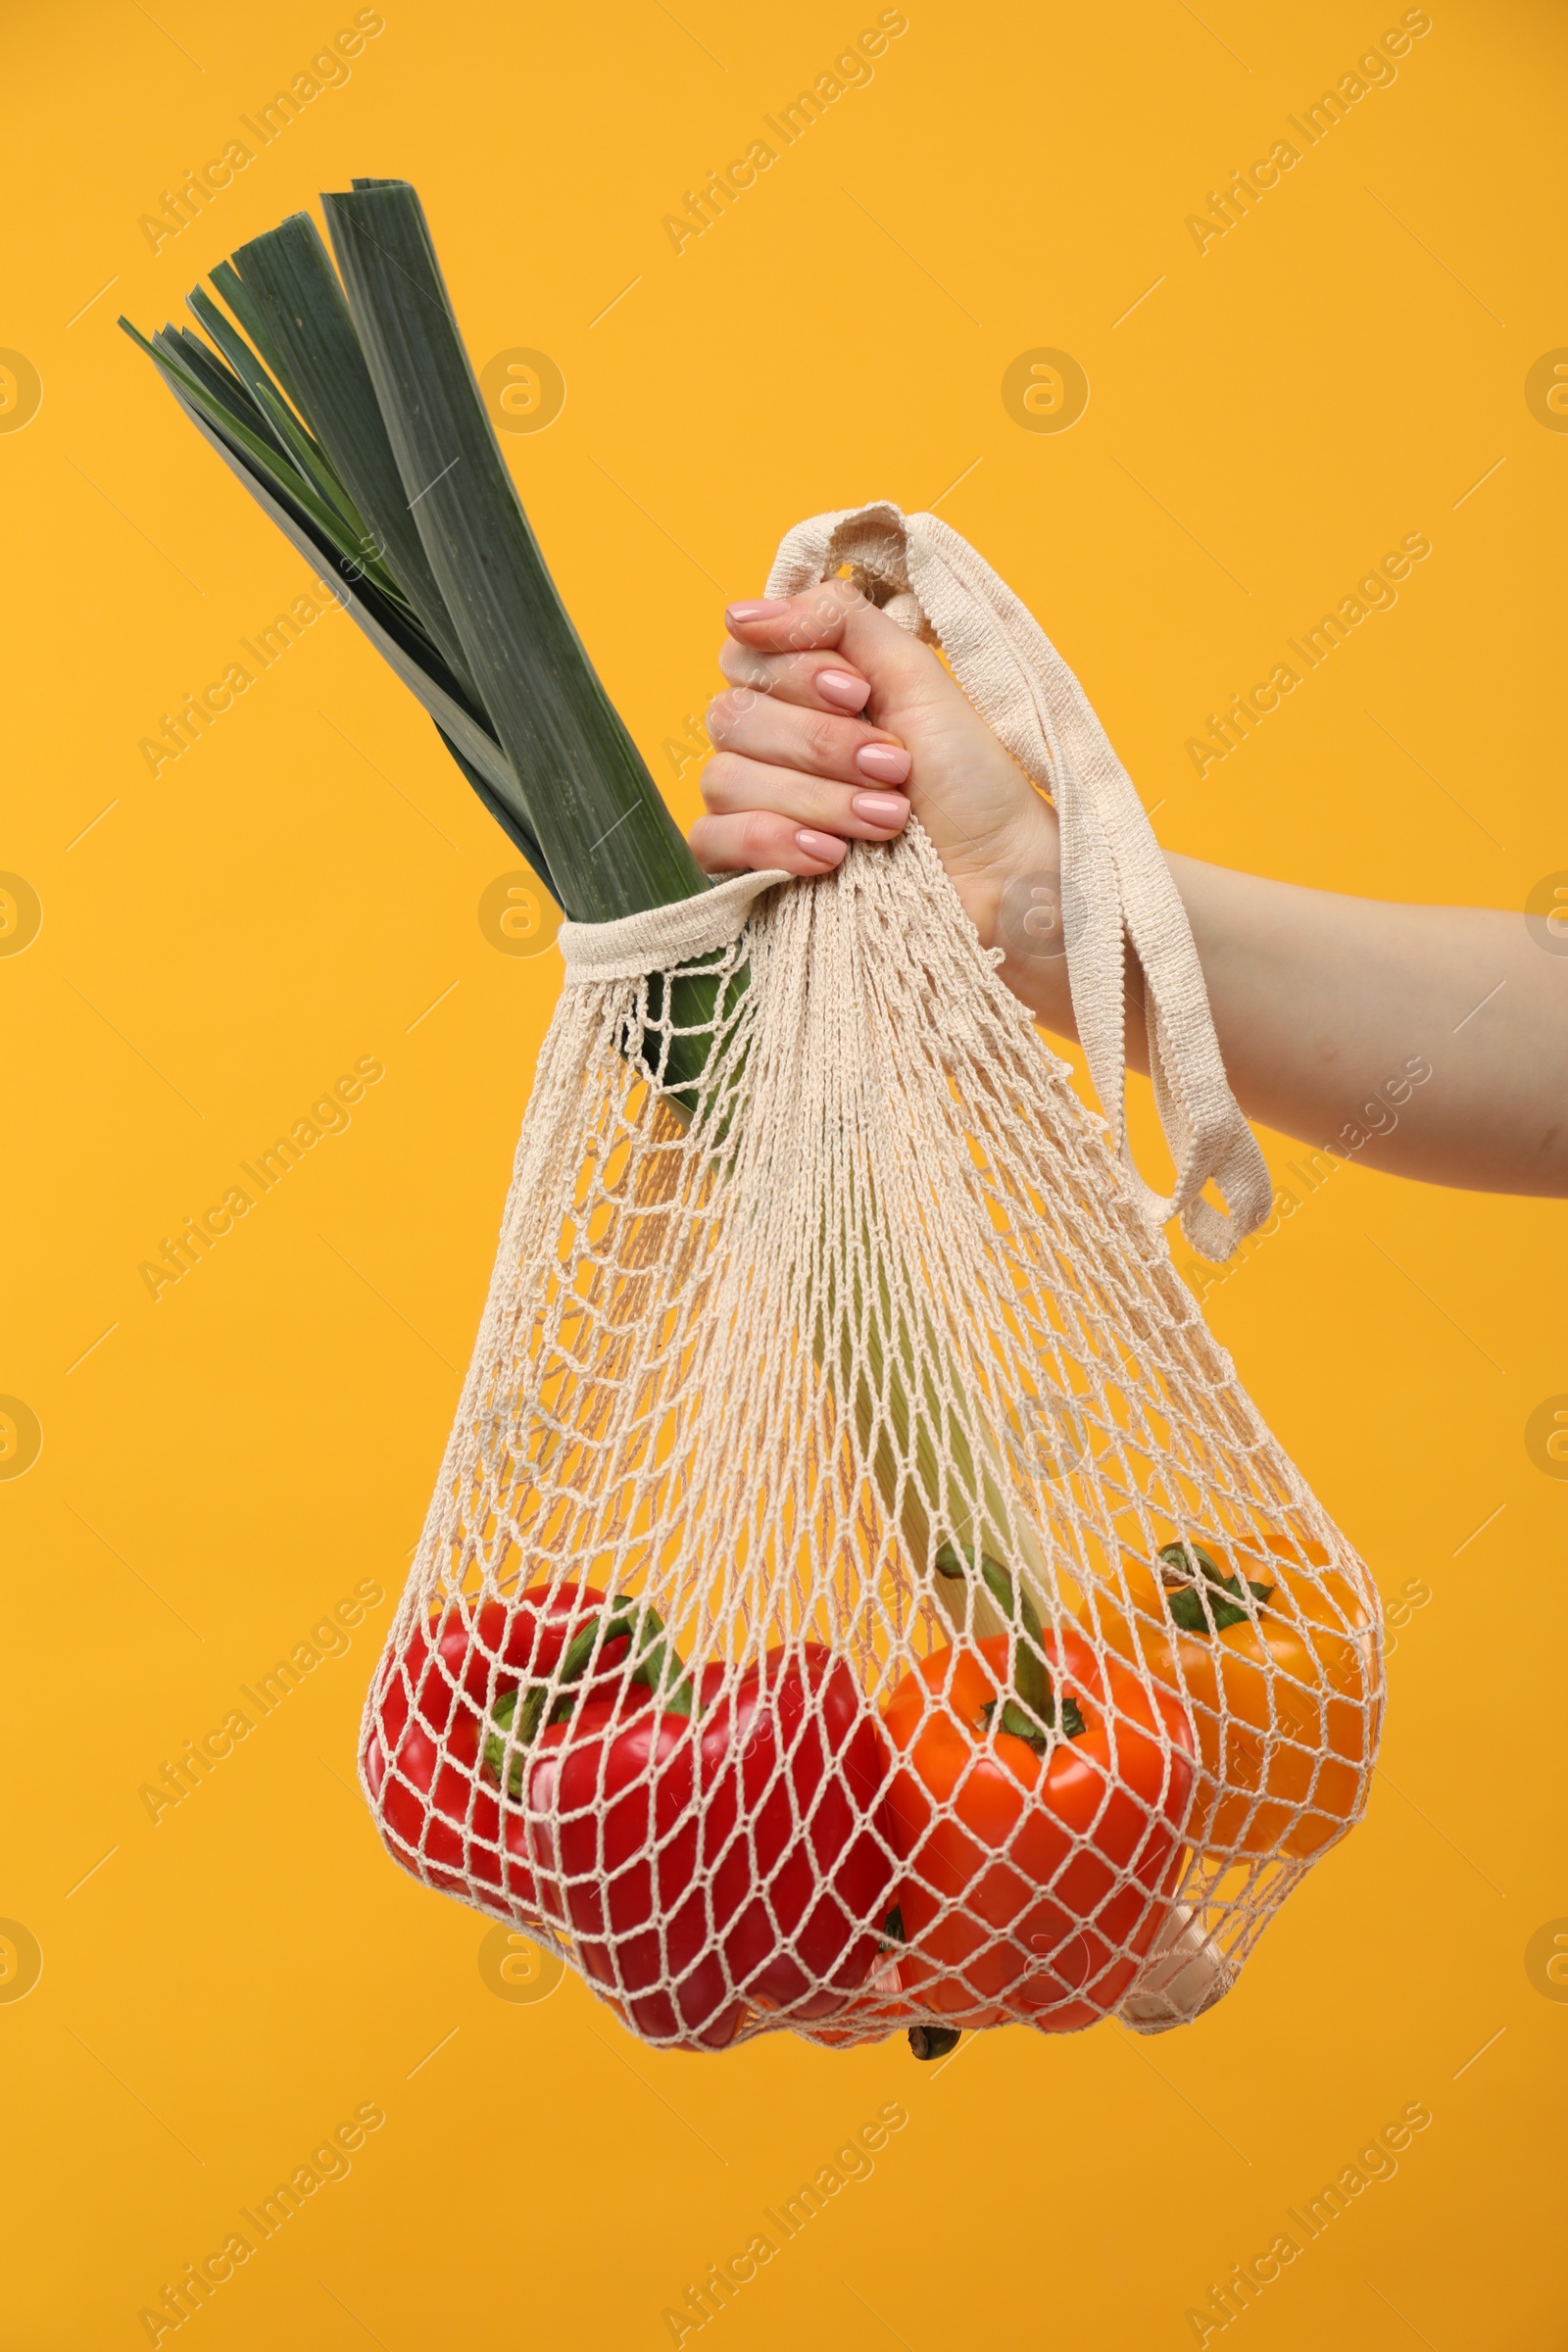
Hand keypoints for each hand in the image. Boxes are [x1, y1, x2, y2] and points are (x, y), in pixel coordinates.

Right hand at [689, 580, 1061, 965]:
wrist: (997, 874)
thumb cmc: (969, 780)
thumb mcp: (916, 677)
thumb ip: (839, 620)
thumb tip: (743, 612)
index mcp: (805, 689)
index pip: (745, 656)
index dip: (795, 674)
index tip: (861, 697)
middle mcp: (771, 741)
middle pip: (733, 717)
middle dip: (821, 745)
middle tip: (894, 768)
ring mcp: (756, 805)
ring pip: (727, 779)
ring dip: (816, 798)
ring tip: (886, 821)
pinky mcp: (750, 866)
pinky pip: (712, 839)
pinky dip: (771, 841)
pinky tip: (829, 856)